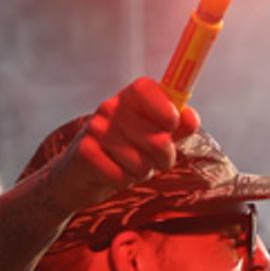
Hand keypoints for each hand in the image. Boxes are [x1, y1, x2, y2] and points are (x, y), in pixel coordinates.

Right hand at [46, 79, 199, 213]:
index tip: (172, 124)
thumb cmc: (123, 153)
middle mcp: (110, 108)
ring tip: (128, 167)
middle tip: (153, 161)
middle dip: (163, 158)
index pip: (146, 88)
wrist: (78, 176)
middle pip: (157, 138)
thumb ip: (176, 128)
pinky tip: (111, 174)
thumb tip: (190, 117)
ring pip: (140, 162)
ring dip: (141, 173)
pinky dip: (122, 182)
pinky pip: (121, 176)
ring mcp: (95, 129)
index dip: (165, 108)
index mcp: (129, 98)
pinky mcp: (84, 153)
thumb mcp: (153, 139)